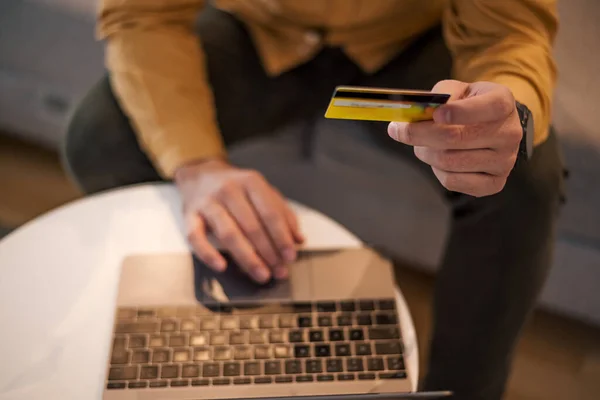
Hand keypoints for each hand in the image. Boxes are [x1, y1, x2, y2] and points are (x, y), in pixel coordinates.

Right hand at [175, 159, 304, 282]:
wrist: (200, 173)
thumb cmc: (237, 187)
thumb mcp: (263, 191)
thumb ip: (283, 213)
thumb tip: (299, 240)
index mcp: (251, 182)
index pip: (270, 213)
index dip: (282, 237)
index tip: (291, 256)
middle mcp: (229, 190)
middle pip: (252, 226)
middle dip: (268, 253)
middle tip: (279, 272)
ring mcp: (208, 202)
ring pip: (229, 234)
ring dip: (247, 258)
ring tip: (261, 274)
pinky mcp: (189, 215)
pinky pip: (196, 237)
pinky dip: (208, 254)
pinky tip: (222, 267)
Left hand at [388, 80, 521, 196]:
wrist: (491, 127)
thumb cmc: (468, 105)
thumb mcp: (457, 90)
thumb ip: (438, 97)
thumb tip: (414, 114)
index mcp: (503, 103)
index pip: (488, 107)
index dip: (460, 112)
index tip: (435, 114)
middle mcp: (509, 133)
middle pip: (456, 138)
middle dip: (420, 135)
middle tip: (399, 130)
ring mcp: (505, 161)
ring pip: (449, 162)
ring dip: (425, 153)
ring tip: (422, 145)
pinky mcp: (495, 183)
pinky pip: (453, 182)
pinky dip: (437, 172)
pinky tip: (438, 160)